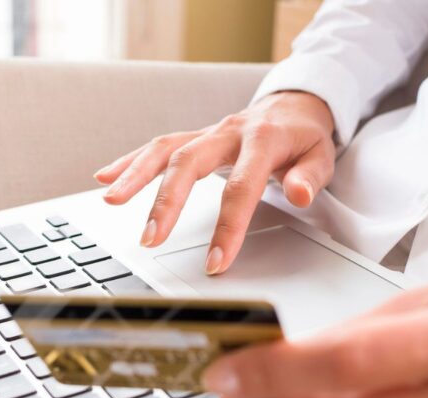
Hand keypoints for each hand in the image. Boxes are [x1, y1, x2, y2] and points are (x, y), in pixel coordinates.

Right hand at [94, 92, 335, 274]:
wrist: (295, 105)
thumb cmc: (305, 137)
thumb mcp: (322, 155)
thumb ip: (310, 177)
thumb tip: (299, 194)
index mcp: (262, 140)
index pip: (241, 188)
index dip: (228, 227)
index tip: (216, 262)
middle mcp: (228, 132)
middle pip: (189, 163)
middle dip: (167, 201)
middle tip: (151, 237)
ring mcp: (207, 133)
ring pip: (165, 150)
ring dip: (135, 175)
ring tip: (111, 201)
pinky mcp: (194, 137)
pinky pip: (157, 146)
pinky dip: (130, 161)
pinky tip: (105, 177)